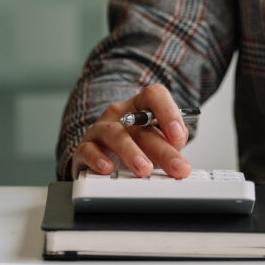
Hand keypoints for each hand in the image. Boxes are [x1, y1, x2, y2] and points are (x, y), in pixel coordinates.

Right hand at [71, 84, 191, 178]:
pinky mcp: (85, 147)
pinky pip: (88, 149)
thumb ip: (170, 140)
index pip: (154, 95)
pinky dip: (97, 158)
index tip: (178, 137)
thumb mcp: (158, 140)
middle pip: (141, 124)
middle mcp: (121, 114)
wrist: (103, 154)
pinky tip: (108, 168)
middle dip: (162, 148)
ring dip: (131, 152)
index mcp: (141, 107)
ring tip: (144, 169)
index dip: (168, 112)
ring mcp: (101, 129)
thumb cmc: (137, 146)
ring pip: (115, 134)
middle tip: (177, 167)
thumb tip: (176, 146)